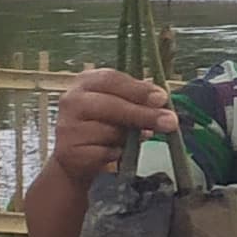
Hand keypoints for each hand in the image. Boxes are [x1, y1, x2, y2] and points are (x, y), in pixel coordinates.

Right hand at [50, 69, 181, 182]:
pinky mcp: (68, 151)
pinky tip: (114, 152)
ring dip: (127, 137)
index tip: (162, 98)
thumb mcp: (121, 106)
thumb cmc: (104, 124)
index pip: (111, 79)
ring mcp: (66, 126)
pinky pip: (104, 152)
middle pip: (111, 104)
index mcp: (87, 82)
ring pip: (109, 131)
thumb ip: (138, 100)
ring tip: (130, 139)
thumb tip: (162, 102)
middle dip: (143, 114)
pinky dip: (116, 154)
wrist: (77, 156)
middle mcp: (71, 100)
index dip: (138, 89)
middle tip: (170, 122)